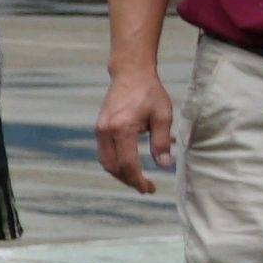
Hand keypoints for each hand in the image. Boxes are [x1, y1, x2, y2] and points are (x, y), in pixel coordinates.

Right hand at [98, 64, 175, 193]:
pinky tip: (129, 165)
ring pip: (105, 162)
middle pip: (112, 167)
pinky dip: (115, 163)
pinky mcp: (98, 128)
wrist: (130, 74)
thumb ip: (162, 142)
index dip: (138, 180)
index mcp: (122, 128)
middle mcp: (105, 131)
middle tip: (145, 187)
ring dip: (120, 174)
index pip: (128, 163)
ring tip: (137, 179)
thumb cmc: (149, 92)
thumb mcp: (163, 116)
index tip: (149, 188)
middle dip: (128, 180)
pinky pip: (104, 153)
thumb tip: (163, 166)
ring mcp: (99, 129)